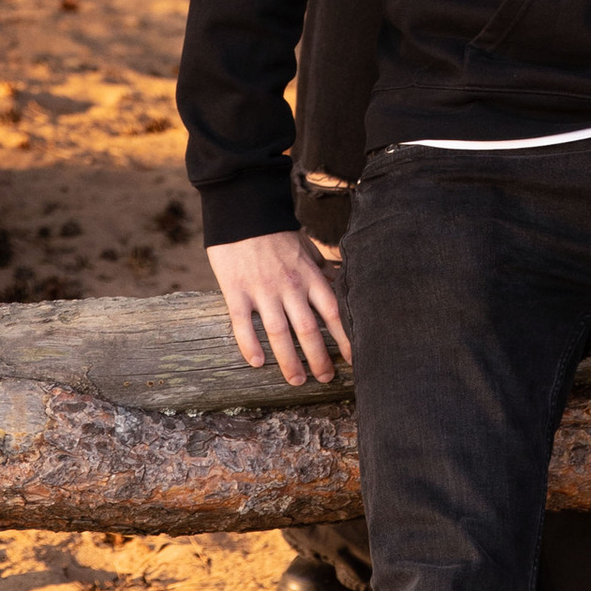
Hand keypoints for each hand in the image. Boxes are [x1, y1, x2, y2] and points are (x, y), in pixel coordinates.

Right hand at [208, 231, 349, 385]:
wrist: (243, 210)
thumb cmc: (276, 232)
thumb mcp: (306, 248)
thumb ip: (321, 269)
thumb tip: (342, 282)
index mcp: (309, 275)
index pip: (333, 312)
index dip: (345, 339)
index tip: (354, 360)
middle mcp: (290, 286)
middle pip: (308, 329)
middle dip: (319, 358)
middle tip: (325, 378)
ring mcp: (262, 289)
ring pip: (279, 333)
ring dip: (289, 361)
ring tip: (297, 380)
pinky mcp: (236, 290)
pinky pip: (244, 324)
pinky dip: (250, 345)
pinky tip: (257, 363)